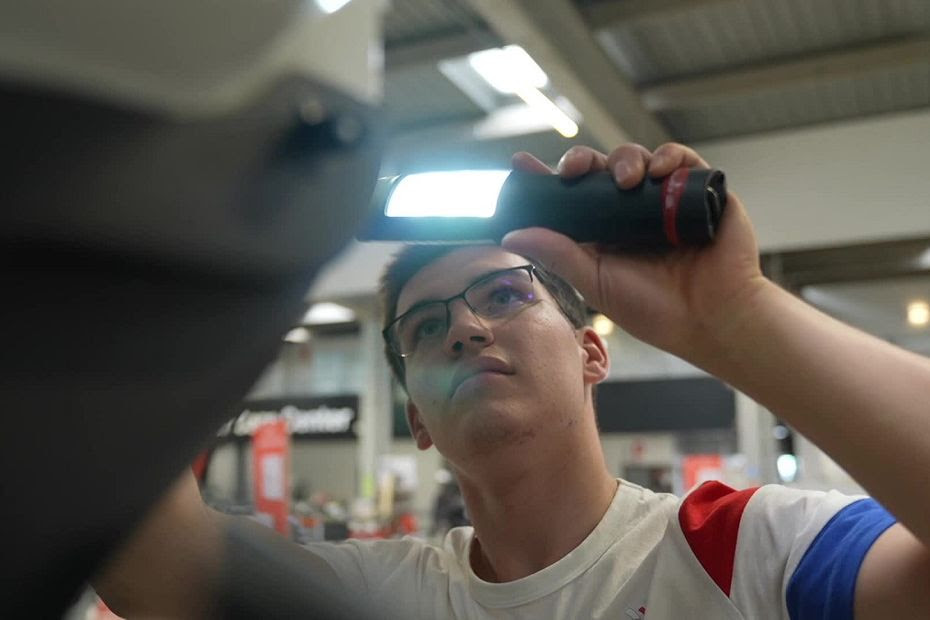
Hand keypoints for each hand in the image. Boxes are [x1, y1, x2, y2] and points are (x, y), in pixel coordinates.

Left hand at [502, 143, 766, 358]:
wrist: (713, 320)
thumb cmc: (656, 309)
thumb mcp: (596, 282)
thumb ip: (558, 256)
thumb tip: (511, 235)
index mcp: (605, 232)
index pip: (573, 196)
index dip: (549, 178)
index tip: (521, 164)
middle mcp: (633, 212)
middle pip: (602, 170)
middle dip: (584, 161)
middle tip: (575, 169)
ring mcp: (667, 200)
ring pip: (639, 160)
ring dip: (627, 160)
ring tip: (626, 179)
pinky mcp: (701, 193)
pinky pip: (683, 161)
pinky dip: (669, 156)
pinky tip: (660, 169)